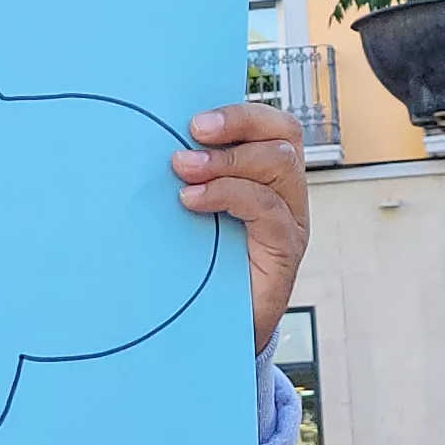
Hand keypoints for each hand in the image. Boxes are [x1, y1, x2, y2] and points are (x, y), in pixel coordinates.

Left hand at [172, 102, 311, 356]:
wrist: (212, 331)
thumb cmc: (199, 264)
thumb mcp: (192, 211)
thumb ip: (190, 176)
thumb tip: (154, 140)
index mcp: (267, 175)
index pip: (273, 124)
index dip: (240, 112)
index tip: (194, 119)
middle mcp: (286, 193)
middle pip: (283, 135)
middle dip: (236, 126)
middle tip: (191, 133)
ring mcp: (290, 222)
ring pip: (280, 164)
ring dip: (227, 161)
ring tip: (183, 170)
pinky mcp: (285, 252)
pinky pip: (269, 209)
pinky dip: (229, 195)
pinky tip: (193, 201)